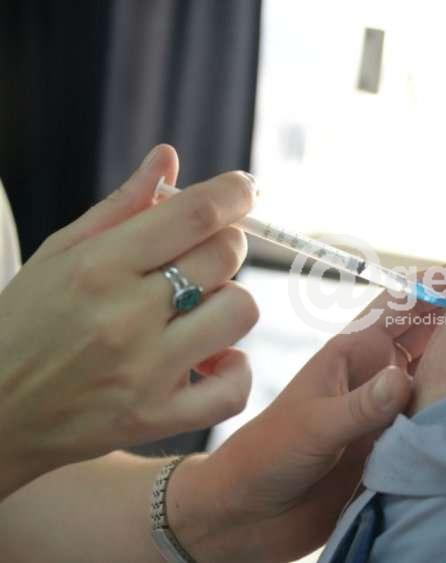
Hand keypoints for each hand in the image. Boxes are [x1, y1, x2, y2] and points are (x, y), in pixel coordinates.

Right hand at [0, 146, 258, 496]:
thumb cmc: (25, 324)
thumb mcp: (58, 254)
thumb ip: (120, 206)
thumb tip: (168, 158)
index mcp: (96, 268)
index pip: (193, 216)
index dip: (233, 194)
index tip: (245, 189)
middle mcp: (124, 318)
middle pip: (225, 256)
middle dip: (226, 244)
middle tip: (201, 256)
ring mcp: (144, 373)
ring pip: (240, 312)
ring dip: (229, 302)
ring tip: (196, 310)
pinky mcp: (157, 418)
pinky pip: (235, 389)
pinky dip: (235, 370)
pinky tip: (209, 359)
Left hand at [170, 266, 445, 561]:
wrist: (251, 515)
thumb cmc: (269, 456)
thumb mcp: (312, 426)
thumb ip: (359, 406)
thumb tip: (403, 378)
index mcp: (352, 353)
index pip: (400, 305)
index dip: (435, 284)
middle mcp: (377, 375)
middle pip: (429, 335)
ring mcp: (389, 409)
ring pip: (438, 375)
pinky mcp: (397, 444)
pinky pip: (436, 419)